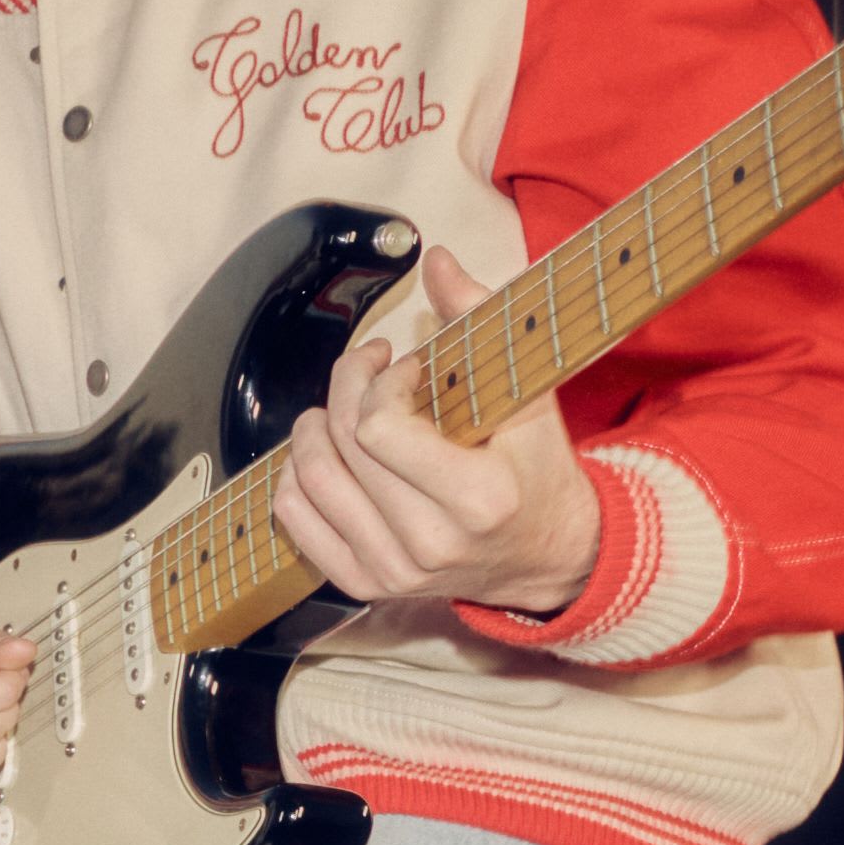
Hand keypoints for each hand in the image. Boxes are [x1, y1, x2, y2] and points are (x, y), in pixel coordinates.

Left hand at [277, 251, 601, 615]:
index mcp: (478, 499)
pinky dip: (295, 476)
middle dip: (347, 388)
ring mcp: (392, 571)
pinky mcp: (364, 584)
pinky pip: (295, 521)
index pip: (379, 428)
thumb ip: (480, 322)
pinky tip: (328, 452)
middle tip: (368, 367)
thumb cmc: (537, 471)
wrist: (548, 555)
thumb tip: (435, 260)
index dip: (380, 383)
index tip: (406, 368)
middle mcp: (430, 542)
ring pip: (310, 481)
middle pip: (343, 447)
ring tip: (342, 407)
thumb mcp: (528, 396)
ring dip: (314, 427)